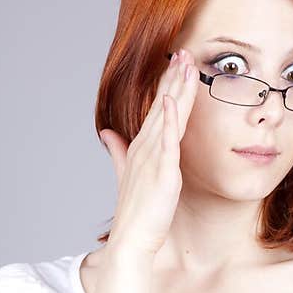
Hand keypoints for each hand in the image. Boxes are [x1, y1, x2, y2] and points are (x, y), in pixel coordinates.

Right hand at [98, 47, 199, 256]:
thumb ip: (119, 152)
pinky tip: (172, 102)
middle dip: (174, 79)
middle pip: (163, 106)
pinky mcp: (162, 173)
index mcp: (144, 148)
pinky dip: (169, 122)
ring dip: (175, 90)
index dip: (168, 86)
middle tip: (185, 52)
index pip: (159, 110)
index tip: (178, 63)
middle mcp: (147, 148)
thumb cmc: (137, 212)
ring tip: (184, 65)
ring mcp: (153, 159)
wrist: (133, 240)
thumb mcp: (129, 175)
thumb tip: (107, 133)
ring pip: (167, 118)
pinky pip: (167, 143)